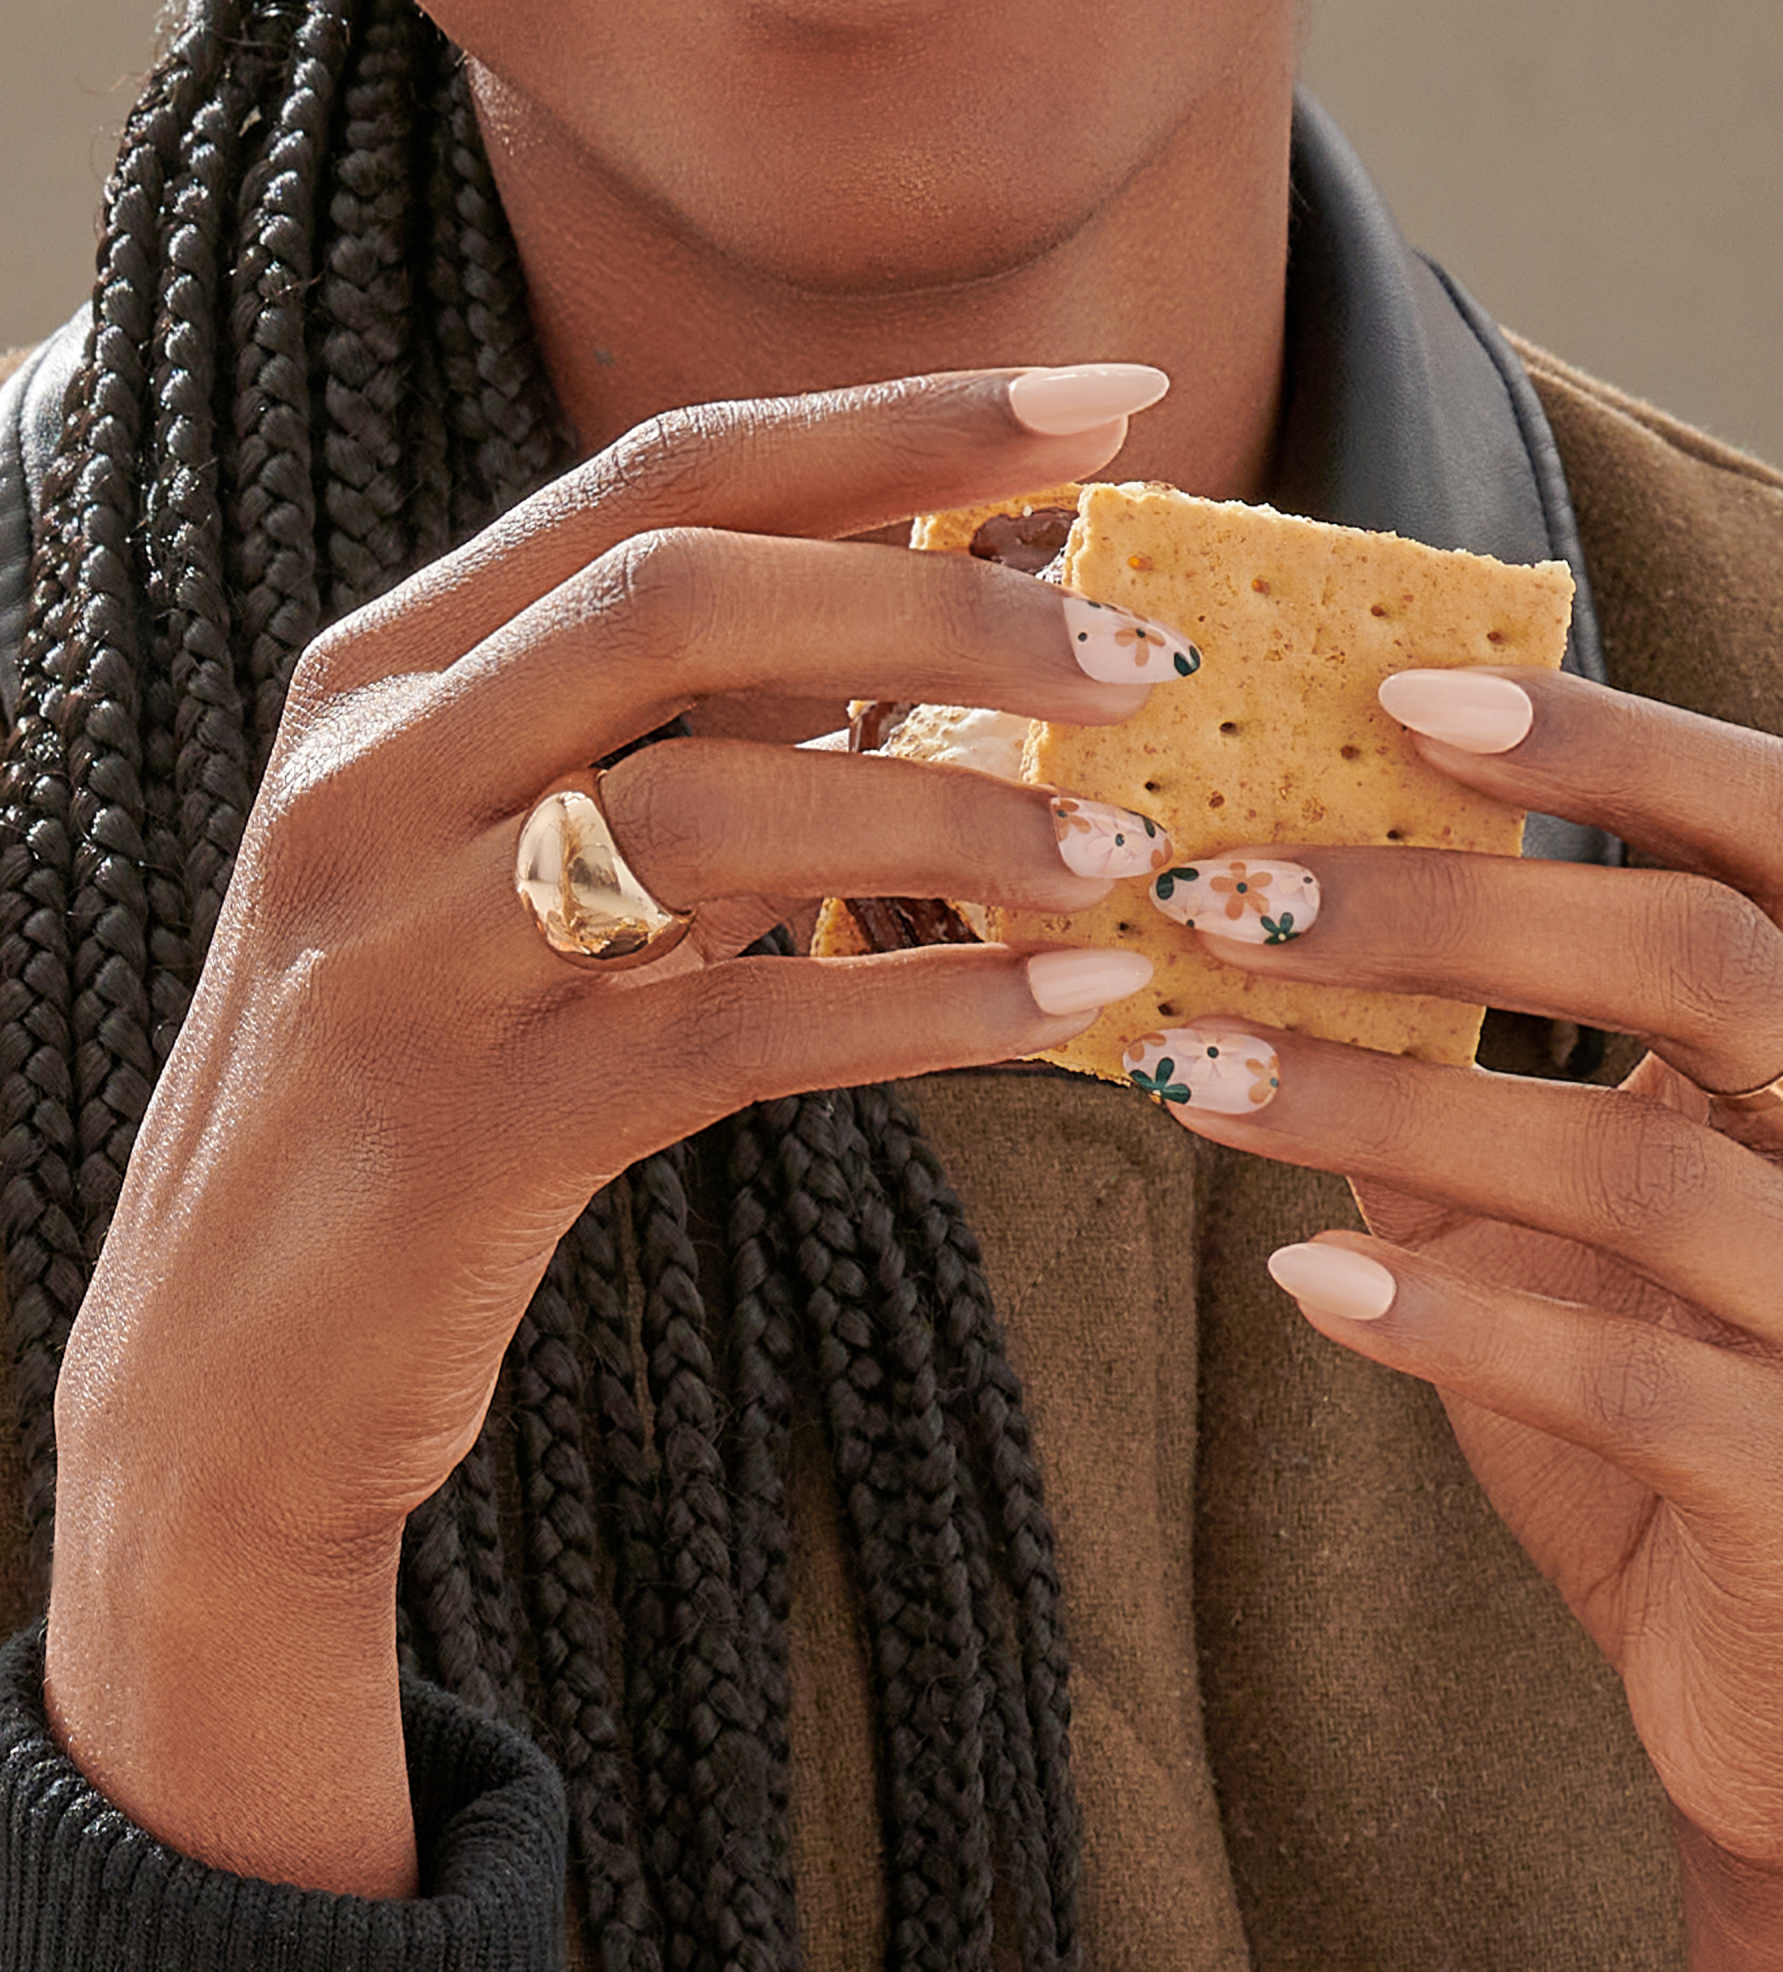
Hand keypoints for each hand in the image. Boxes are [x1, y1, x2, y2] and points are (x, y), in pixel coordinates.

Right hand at [45, 364, 1180, 1894]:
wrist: (232, 1350)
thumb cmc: (421, 1072)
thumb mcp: (523, 861)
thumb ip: (680, 737)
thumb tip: (921, 632)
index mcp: (395, 671)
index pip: (664, 474)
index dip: (898, 422)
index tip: (1101, 402)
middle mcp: (380, 773)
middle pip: (682, 596)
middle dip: (941, 607)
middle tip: (1142, 660)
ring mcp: (414, 945)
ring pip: (714, 809)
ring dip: (956, 815)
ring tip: (1130, 853)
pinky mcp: (481, 1122)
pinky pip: (743, 1030)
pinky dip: (930, 1005)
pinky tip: (1076, 1000)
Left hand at [1150, 670, 1782, 1971]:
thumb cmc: (1650, 1382)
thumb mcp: (1541, 1196)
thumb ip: (1441, 1058)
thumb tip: (1237, 917)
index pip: (1780, 825)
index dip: (1609, 741)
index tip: (1398, 697)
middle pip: (1701, 957)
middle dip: (1451, 910)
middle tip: (1232, 897)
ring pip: (1640, 1168)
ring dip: (1389, 1108)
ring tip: (1199, 1079)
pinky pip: (1622, 1378)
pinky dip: (1444, 1320)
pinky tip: (1302, 1285)